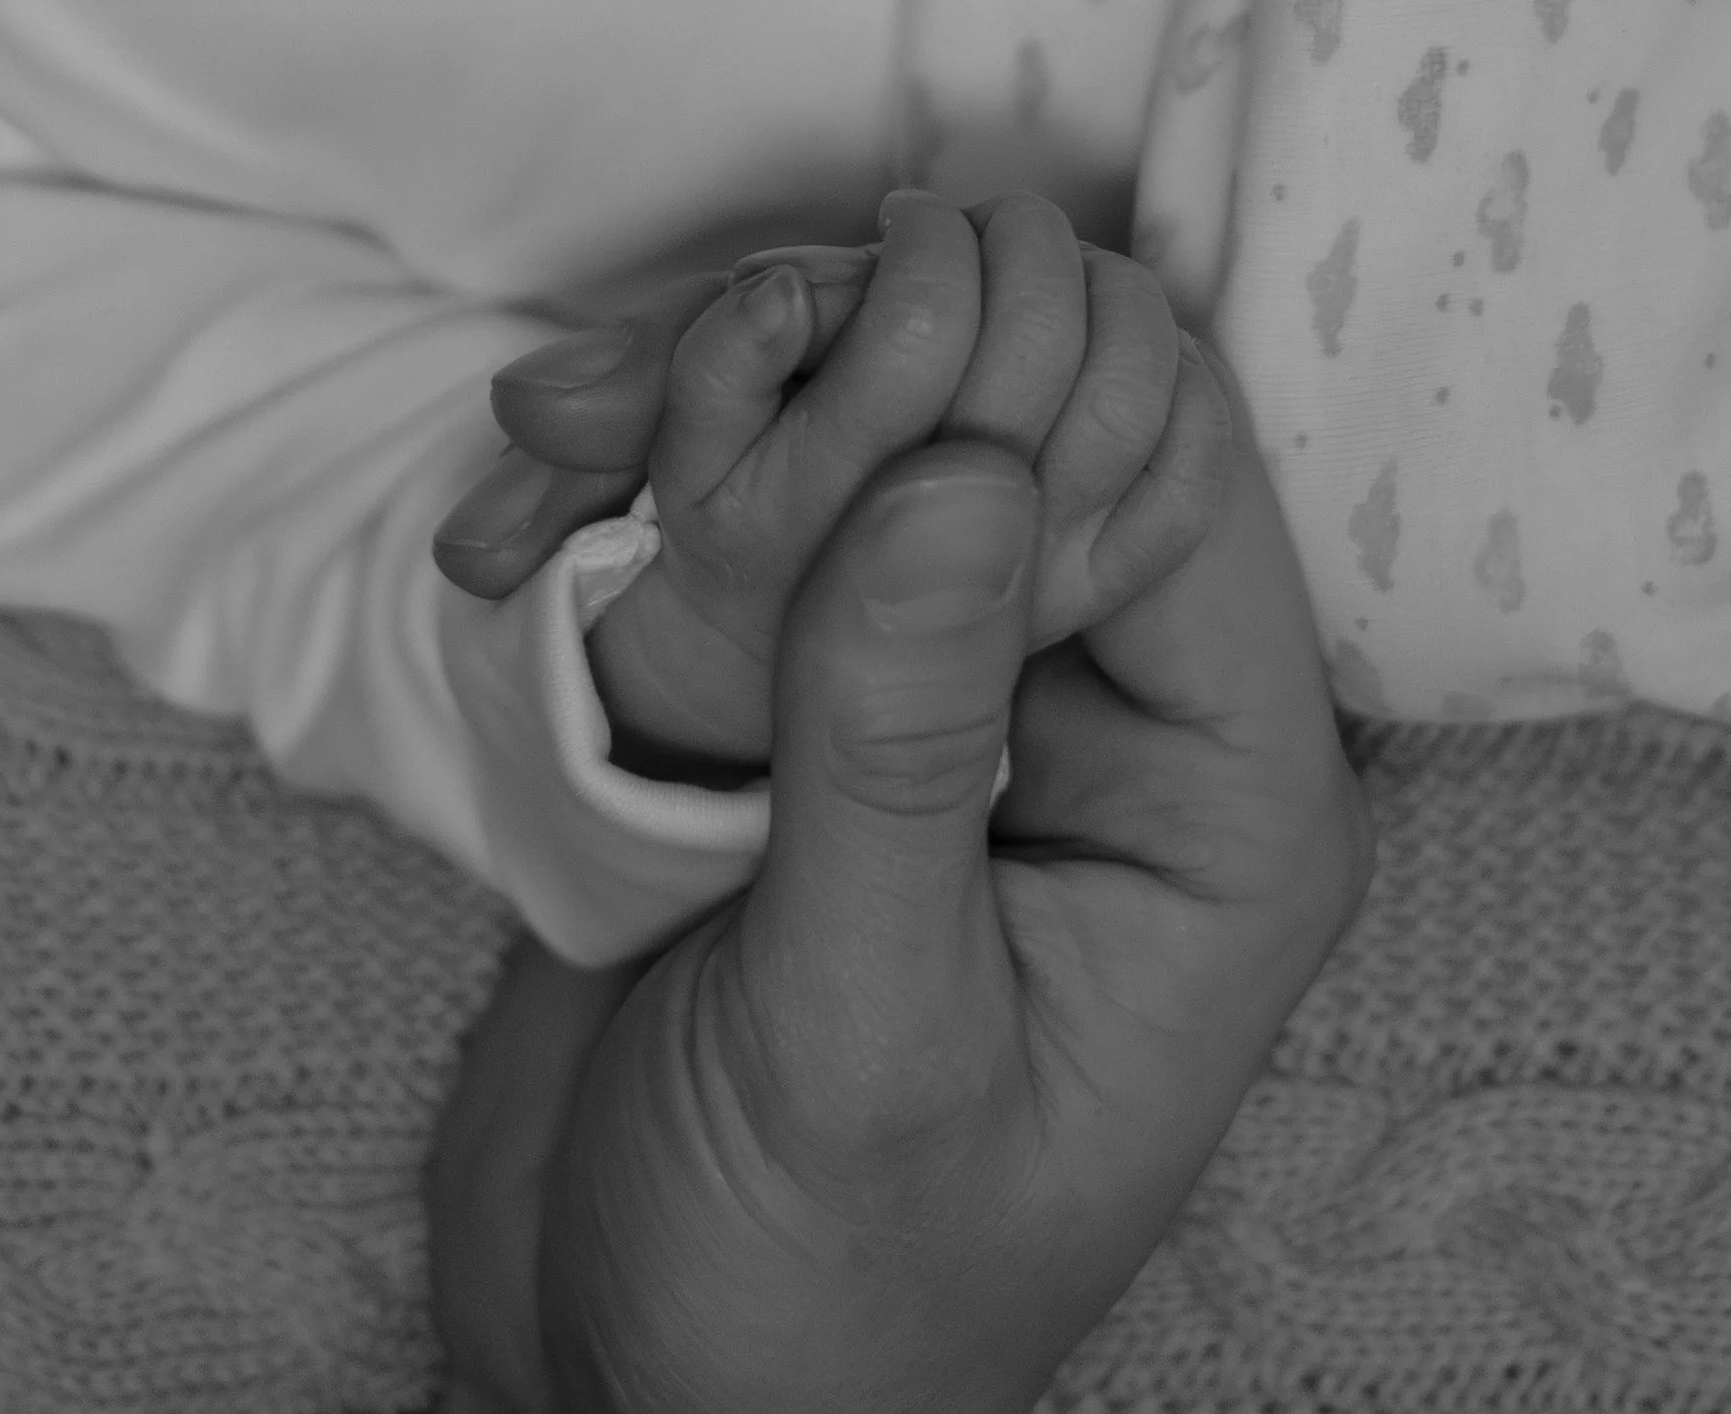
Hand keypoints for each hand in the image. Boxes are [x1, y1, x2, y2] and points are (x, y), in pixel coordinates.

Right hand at [433, 202, 1373, 1408]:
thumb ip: (906, 755)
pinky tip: (537, 490)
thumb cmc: (814, 1288)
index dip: (1026, 380)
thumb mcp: (864, 1036)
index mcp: (1216, 816)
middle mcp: (1103, 736)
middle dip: (845, 378)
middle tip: (640, 397)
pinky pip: (753, 551)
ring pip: (873, 467)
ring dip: (718, 418)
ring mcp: (941, 723)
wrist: (640, 1386)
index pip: (1180, 484)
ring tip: (559, 425)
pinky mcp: (803, 737)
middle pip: (1026, 442)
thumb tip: (959, 472)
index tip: (829, 351)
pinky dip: (645, 499)